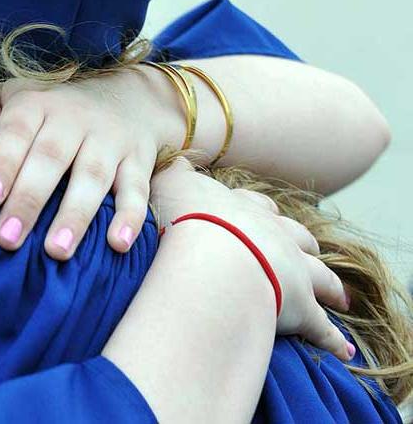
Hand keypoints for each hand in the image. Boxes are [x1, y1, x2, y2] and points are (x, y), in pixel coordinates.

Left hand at [0, 71, 174, 258]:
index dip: (3, 163)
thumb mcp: (12, 93)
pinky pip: (138, 189)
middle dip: (29, 200)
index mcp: (37, 104)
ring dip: (75, 215)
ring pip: (93, 177)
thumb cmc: (50, 109)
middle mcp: (74, 119)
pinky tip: (118, 244)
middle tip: (7, 238)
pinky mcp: (139, 161)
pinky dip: (131, 217)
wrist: (127, 96)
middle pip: (51, 158)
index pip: (17, 131)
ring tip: (56, 251)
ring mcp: (110, 140)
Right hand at [151, 161, 355, 361]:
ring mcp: (291, 269)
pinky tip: (341, 349)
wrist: (210, 256)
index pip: (258, 207)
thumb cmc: (184, 221)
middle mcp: (273, 234)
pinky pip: (320, 327)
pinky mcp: (300, 307)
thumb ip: (175, 175)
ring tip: (340, 297)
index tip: (268, 215)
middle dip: (303, 244)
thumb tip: (176, 162)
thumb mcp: (170, 186)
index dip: (263, 212)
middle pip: (296, 236)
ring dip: (330, 286)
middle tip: (310, 251)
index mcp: (242, 209)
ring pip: (319, 275)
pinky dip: (332, 338)